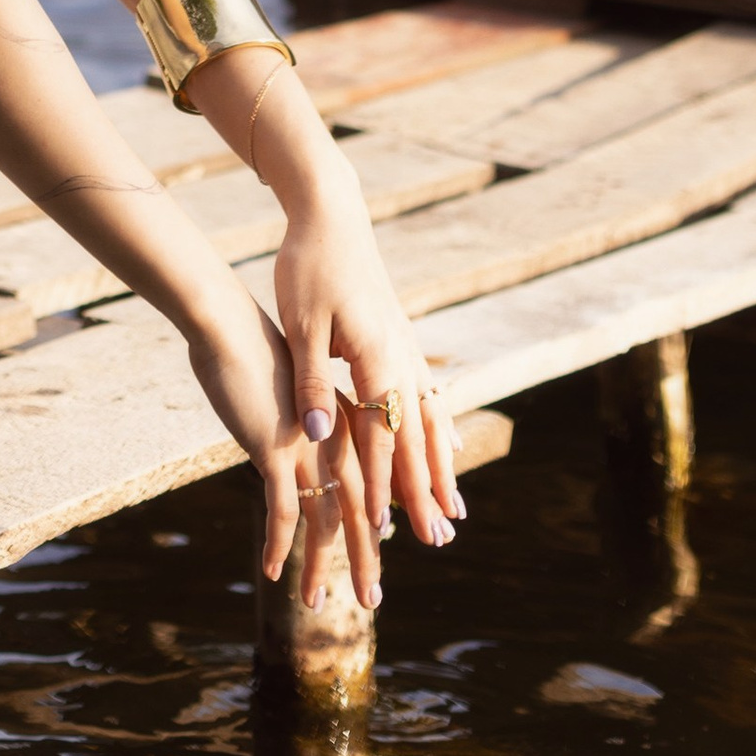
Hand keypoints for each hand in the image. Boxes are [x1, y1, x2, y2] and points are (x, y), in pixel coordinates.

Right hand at [184, 297, 382, 613]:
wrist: (228, 322)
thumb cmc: (249, 350)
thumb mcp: (284, 390)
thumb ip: (298, 421)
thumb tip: (297, 443)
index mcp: (340, 425)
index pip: (368, 486)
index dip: (378, 525)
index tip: (382, 557)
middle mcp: (334, 440)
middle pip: (359, 512)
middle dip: (365, 561)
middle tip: (372, 601)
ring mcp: (309, 447)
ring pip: (327, 522)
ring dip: (322, 567)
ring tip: (316, 604)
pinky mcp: (276, 450)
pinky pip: (283, 512)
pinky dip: (277, 545)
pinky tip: (272, 572)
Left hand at [273, 186, 464, 551]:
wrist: (332, 213)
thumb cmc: (309, 267)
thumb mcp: (300, 325)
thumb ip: (309, 382)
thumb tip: (315, 435)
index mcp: (377, 360)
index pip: (382, 438)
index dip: (385, 487)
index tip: (390, 531)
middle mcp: (401, 359)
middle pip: (417, 440)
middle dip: (427, 493)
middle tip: (441, 542)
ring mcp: (407, 348)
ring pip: (431, 422)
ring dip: (441, 469)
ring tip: (455, 510)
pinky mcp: (401, 338)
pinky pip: (429, 397)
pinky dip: (440, 430)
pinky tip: (448, 446)